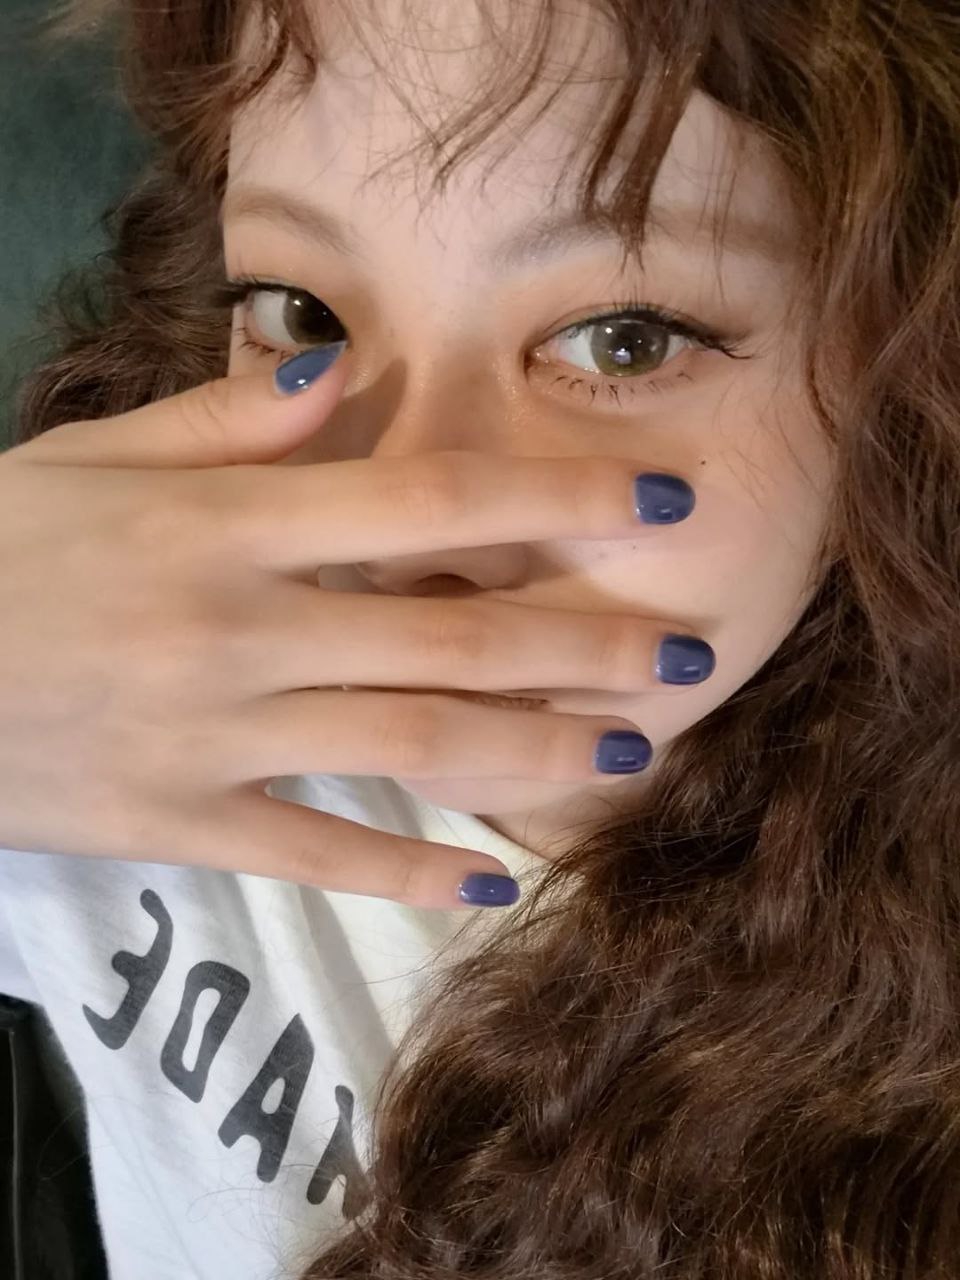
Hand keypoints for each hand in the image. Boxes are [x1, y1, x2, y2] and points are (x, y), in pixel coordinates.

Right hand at [0, 346, 701, 907]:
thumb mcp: (86, 456)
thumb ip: (221, 423)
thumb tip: (346, 374)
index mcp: (226, 521)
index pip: (424, 500)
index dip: (551, 497)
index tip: (657, 500)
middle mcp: (241, 627)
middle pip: (449, 638)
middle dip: (585, 644)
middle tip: (693, 654)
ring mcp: (215, 736)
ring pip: (408, 748)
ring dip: (533, 754)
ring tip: (632, 756)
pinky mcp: (180, 824)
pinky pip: (317, 854)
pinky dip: (407, 870)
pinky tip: (494, 879)